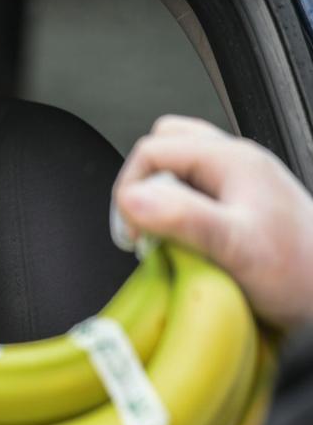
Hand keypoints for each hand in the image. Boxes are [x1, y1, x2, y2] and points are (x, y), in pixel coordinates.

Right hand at [112, 115, 312, 328]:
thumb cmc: (298, 275)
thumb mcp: (235, 246)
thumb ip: (182, 218)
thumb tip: (131, 200)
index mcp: (231, 160)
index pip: (151, 151)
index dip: (129, 191)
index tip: (135, 235)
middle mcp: (236, 163)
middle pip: (164, 149)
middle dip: (142, 188)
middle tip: (146, 230)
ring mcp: (239, 181)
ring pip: (178, 168)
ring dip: (160, 199)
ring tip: (165, 235)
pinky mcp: (239, 204)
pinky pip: (193, 191)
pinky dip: (178, 213)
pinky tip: (187, 243)